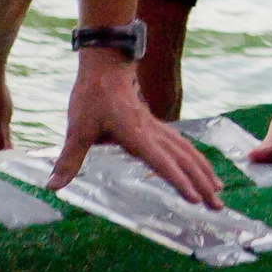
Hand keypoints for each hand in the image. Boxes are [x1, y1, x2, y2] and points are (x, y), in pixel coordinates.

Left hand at [52, 58, 221, 206]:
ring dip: (204, 172)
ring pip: (188, 152)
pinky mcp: (156, 126)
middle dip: (202, 183)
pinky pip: (183, 145)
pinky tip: (201, 166)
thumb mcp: (77, 129)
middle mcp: (153, 133)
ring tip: (218, 189)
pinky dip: (196, 158)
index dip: (178, 181)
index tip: (194, 199)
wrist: (107, 66)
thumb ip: (69, 159)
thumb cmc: (92, 96)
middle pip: (185, 160)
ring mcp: (158, 128)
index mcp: (137, 136)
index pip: (162, 163)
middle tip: (218, 205)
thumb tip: (53, 187)